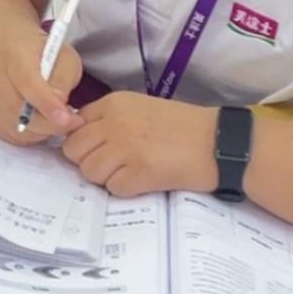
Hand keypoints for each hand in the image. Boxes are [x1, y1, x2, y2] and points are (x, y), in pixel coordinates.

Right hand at [0, 30, 82, 146]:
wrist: (17, 57)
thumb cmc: (46, 57)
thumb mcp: (65, 59)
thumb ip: (63, 79)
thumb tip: (58, 102)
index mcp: (15, 54)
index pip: (27, 81)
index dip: (46, 102)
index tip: (65, 118)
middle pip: (16, 108)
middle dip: (47, 124)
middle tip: (72, 124)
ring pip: (12, 125)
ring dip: (40, 131)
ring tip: (57, 122)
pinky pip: (8, 134)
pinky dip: (29, 137)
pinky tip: (42, 126)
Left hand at [60, 92, 219, 197]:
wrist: (218, 142)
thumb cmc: (182, 126)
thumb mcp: (140, 108)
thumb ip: (110, 119)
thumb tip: (80, 137)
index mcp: (114, 103)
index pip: (74, 125)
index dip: (82, 141)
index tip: (97, 149)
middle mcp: (115, 123)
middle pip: (74, 151)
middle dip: (89, 161)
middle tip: (112, 165)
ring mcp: (126, 148)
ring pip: (90, 172)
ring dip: (106, 178)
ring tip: (130, 172)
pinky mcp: (140, 173)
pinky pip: (114, 188)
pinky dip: (126, 189)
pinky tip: (144, 180)